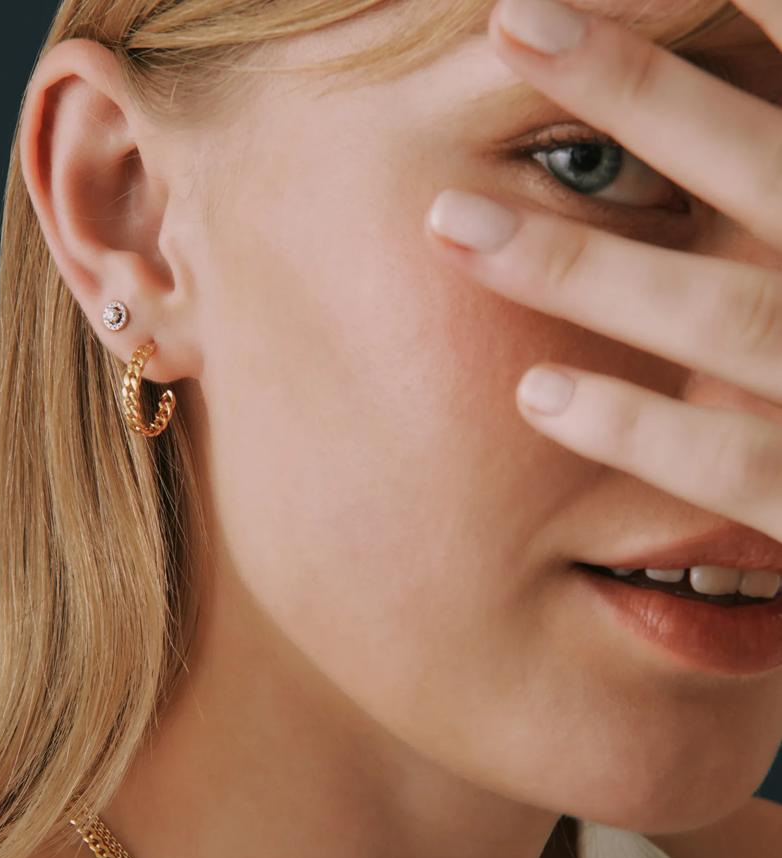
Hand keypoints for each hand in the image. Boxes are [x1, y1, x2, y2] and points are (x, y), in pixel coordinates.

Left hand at [426, 0, 781, 542]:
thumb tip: (709, 141)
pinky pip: (747, 469)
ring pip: (737, 317)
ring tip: (449, 225)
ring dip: (587, 267)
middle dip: (645, 89)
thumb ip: (773, 201)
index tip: (548, 1)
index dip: (745, 15)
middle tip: (507, 18)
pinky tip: (534, 395)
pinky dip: (642, 427)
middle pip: (776, 170)